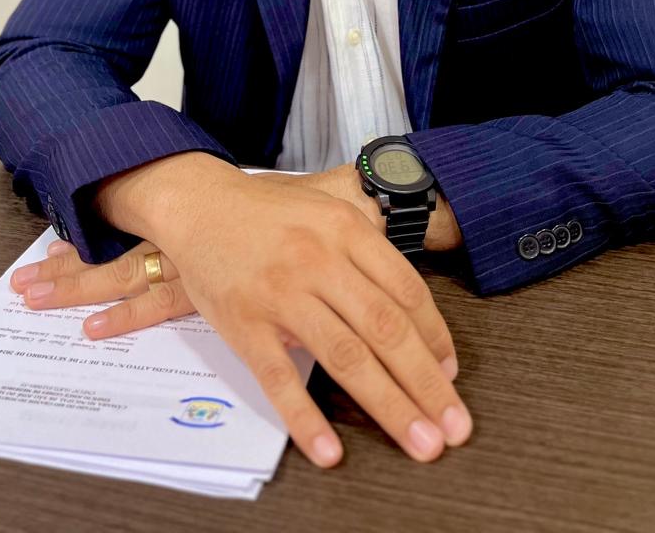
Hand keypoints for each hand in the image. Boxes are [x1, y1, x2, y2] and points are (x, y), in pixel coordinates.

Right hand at [14, 156, 470, 467]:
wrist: (199, 204)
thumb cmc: (270, 212)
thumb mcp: (329, 210)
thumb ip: (369, 251)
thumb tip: (414, 312)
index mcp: (346, 229)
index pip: (407, 290)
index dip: (436, 337)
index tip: (452, 375)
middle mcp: (319, 260)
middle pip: (386, 330)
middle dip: (427, 384)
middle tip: (454, 426)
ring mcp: (281, 293)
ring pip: (346, 357)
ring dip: (389, 406)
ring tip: (419, 443)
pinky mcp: (244, 323)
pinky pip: (281, 378)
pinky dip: (306, 418)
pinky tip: (330, 451)